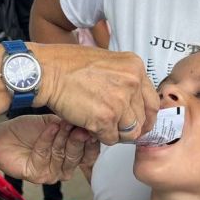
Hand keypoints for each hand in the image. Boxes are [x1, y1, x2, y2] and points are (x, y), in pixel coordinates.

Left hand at [0, 115, 99, 185]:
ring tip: (63, 124)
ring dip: (63, 138)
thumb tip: (87, 122)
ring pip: (62, 156)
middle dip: (79, 140)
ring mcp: (50, 172)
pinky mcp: (37, 175)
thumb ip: (69, 125)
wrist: (1, 137)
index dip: (92, 142)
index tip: (94, 128)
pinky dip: (47, 140)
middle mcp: (62, 166)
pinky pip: (45, 156)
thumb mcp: (52, 123)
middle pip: (77, 156)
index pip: (88, 153)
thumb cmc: (25, 130)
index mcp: (69, 154)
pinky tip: (50, 128)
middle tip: (81, 128)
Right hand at [34, 46, 158, 145]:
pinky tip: (89, 125)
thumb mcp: (106, 61)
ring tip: (100, 125)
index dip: (146, 116)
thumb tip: (132, 100)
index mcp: (135, 67)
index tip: (140, 123)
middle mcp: (132, 83)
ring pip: (129, 132)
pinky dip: (100, 136)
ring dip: (115, 133)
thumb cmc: (68, 64)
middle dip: (129, 127)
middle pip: (142, 119)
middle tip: (116, 128)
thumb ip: (124, 78)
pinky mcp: (105, 118)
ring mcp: (120, 101)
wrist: (47, 71)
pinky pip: (110, 138)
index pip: (152, 101)